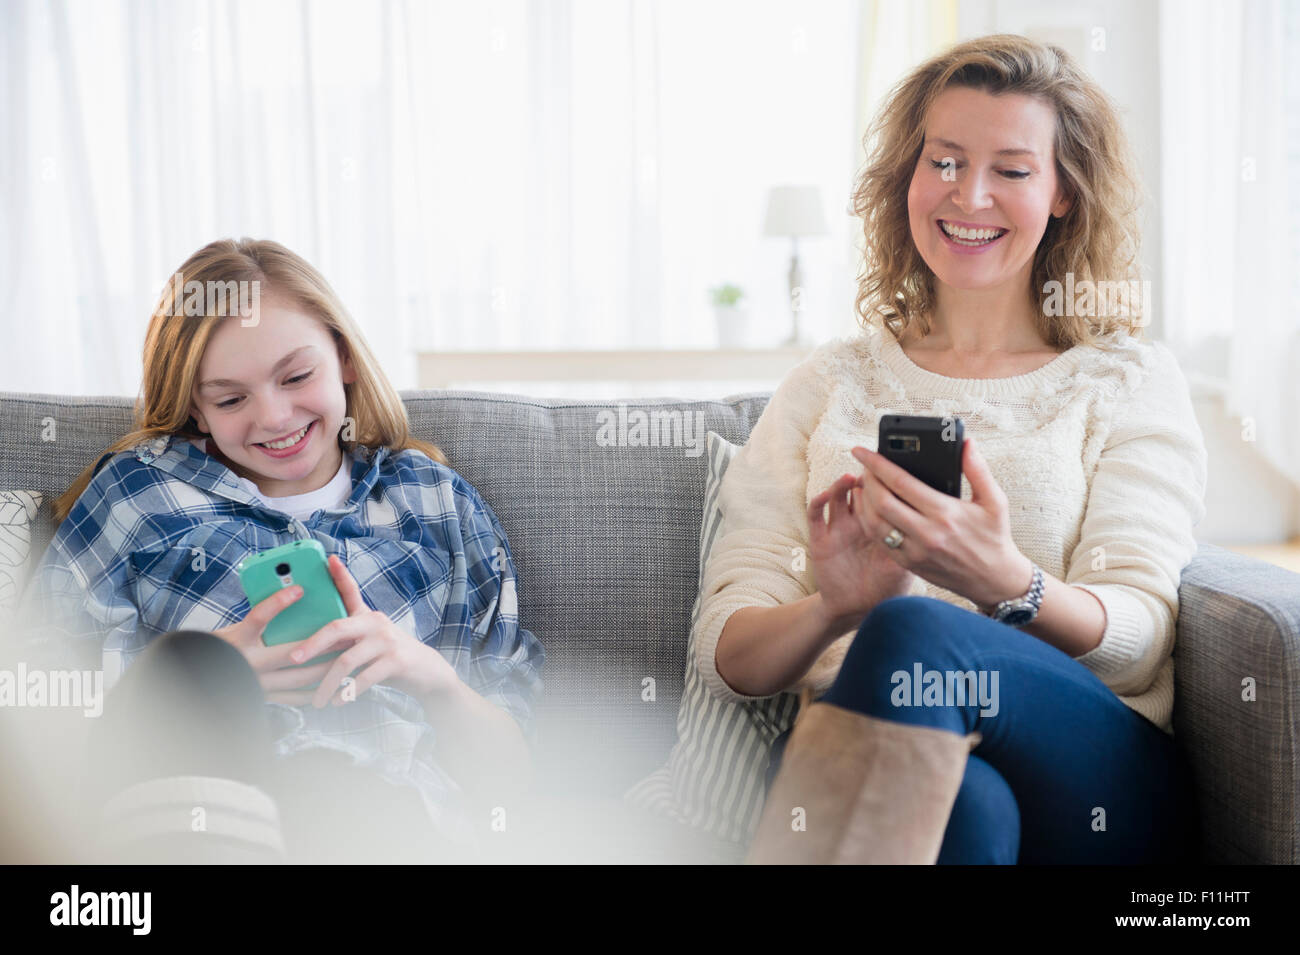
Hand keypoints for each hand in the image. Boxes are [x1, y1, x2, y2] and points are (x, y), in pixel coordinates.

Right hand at [210, 585, 345, 704]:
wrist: (204, 676)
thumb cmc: (224, 647)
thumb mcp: (237, 629)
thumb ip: (262, 620)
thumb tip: (294, 598)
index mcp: (239, 640)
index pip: (258, 617)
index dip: (278, 603)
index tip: (299, 589)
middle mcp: (248, 664)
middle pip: (292, 653)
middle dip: (323, 644)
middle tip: (345, 634)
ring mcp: (258, 684)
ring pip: (300, 678)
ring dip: (326, 668)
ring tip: (346, 657)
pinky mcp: (265, 698)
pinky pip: (296, 698)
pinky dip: (315, 689)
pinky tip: (332, 680)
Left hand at [280, 553, 461, 708]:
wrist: (426, 672)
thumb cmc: (389, 656)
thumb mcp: (370, 640)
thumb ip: (348, 636)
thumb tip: (309, 646)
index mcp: (367, 616)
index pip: (350, 591)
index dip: (340, 575)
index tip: (328, 559)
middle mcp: (376, 623)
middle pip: (337, 628)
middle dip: (311, 644)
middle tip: (293, 659)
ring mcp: (388, 641)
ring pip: (347, 660)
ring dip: (328, 684)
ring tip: (317, 701)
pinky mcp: (397, 661)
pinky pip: (365, 677)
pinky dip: (348, 692)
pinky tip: (338, 702)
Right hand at [807, 472, 916, 631]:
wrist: (856, 609)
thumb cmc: (884, 588)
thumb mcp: (906, 567)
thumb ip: (915, 545)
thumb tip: (934, 521)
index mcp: (882, 523)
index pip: (883, 494)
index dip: (885, 479)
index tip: (893, 467)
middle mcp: (860, 521)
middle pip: (860, 489)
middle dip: (865, 478)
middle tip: (871, 470)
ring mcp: (839, 527)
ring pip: (837, 496)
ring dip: (842, 484)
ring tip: (850, 478)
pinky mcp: (821, 538)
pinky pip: (815, 515)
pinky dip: (818, 501)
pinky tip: (825, 496)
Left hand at [850, 437, 1032, 608]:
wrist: (994, 580)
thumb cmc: (994, 537)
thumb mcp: (995, 501)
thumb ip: (978, 470)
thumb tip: (966, 443)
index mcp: (945, 513)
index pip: (900, 482)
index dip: (876, 464)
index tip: (862, 451)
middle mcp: (927, 533)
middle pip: (881, 502)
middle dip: (866, 479)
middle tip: (863, 466)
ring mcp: (915, 551)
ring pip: (874, 523)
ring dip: (862, 501)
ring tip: (862, 484)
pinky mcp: (909, 564)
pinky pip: (879, 541)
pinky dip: (867, 522)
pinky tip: (867, 508)